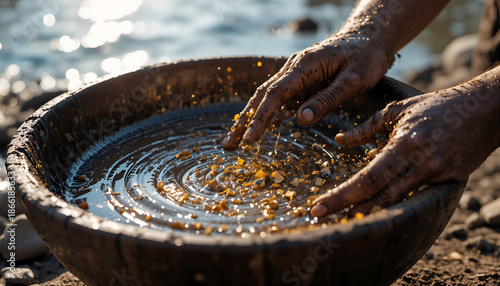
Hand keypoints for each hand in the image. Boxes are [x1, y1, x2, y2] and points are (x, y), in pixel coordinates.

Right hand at [222, 32, 393, 148]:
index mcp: (305, 65)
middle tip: (228, 144)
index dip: (260, 117)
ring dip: (250, 118)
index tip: (249, 138)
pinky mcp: (299, 81)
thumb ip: (328, 99)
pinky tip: (257, 129)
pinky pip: (279, 98)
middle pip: (261, 95)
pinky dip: (266, 114)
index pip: (275, 93)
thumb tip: (301, 120)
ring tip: (235, 141)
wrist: (369, 37)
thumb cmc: (366, 57)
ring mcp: (295, 74)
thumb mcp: (355, 79)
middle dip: (244, 120)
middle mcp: (293, 68)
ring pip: (266, 97)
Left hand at [310, 82, 499, 217]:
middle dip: (347, 209)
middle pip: (379, 196)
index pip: (367, 177)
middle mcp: (421, 163)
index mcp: (405, 143)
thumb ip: (367, 128)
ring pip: (397, 201)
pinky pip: (416, 196)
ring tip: (344, 218)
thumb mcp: (399, 110)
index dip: (341, 195)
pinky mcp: (449, 182)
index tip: (318, 206)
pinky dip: (396, 203)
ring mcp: (437, 175)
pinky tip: (377, 208)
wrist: (486, 109)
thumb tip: (341, 140)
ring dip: (369, 211)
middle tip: (321, 217)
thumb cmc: (438, 106)